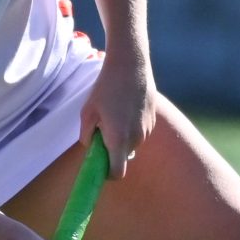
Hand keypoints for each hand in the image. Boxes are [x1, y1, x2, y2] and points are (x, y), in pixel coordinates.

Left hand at [78, 51, 157, 178]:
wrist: (130, 65)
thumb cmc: (105, 88)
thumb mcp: (87, 111)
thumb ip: (86, 135)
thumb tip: (89, 146)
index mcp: (118, 140)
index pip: (117, 172)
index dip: (108, 174)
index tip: (100, 166)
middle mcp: (136, 139)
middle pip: (124, 156)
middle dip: (113, 149)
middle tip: (102, 130)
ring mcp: (147, 129)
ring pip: (132, 143)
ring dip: (123, 136)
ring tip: (114, 113)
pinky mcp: (153, 120)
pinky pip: (140, 131)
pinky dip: (132, 126)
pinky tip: (125, 106)